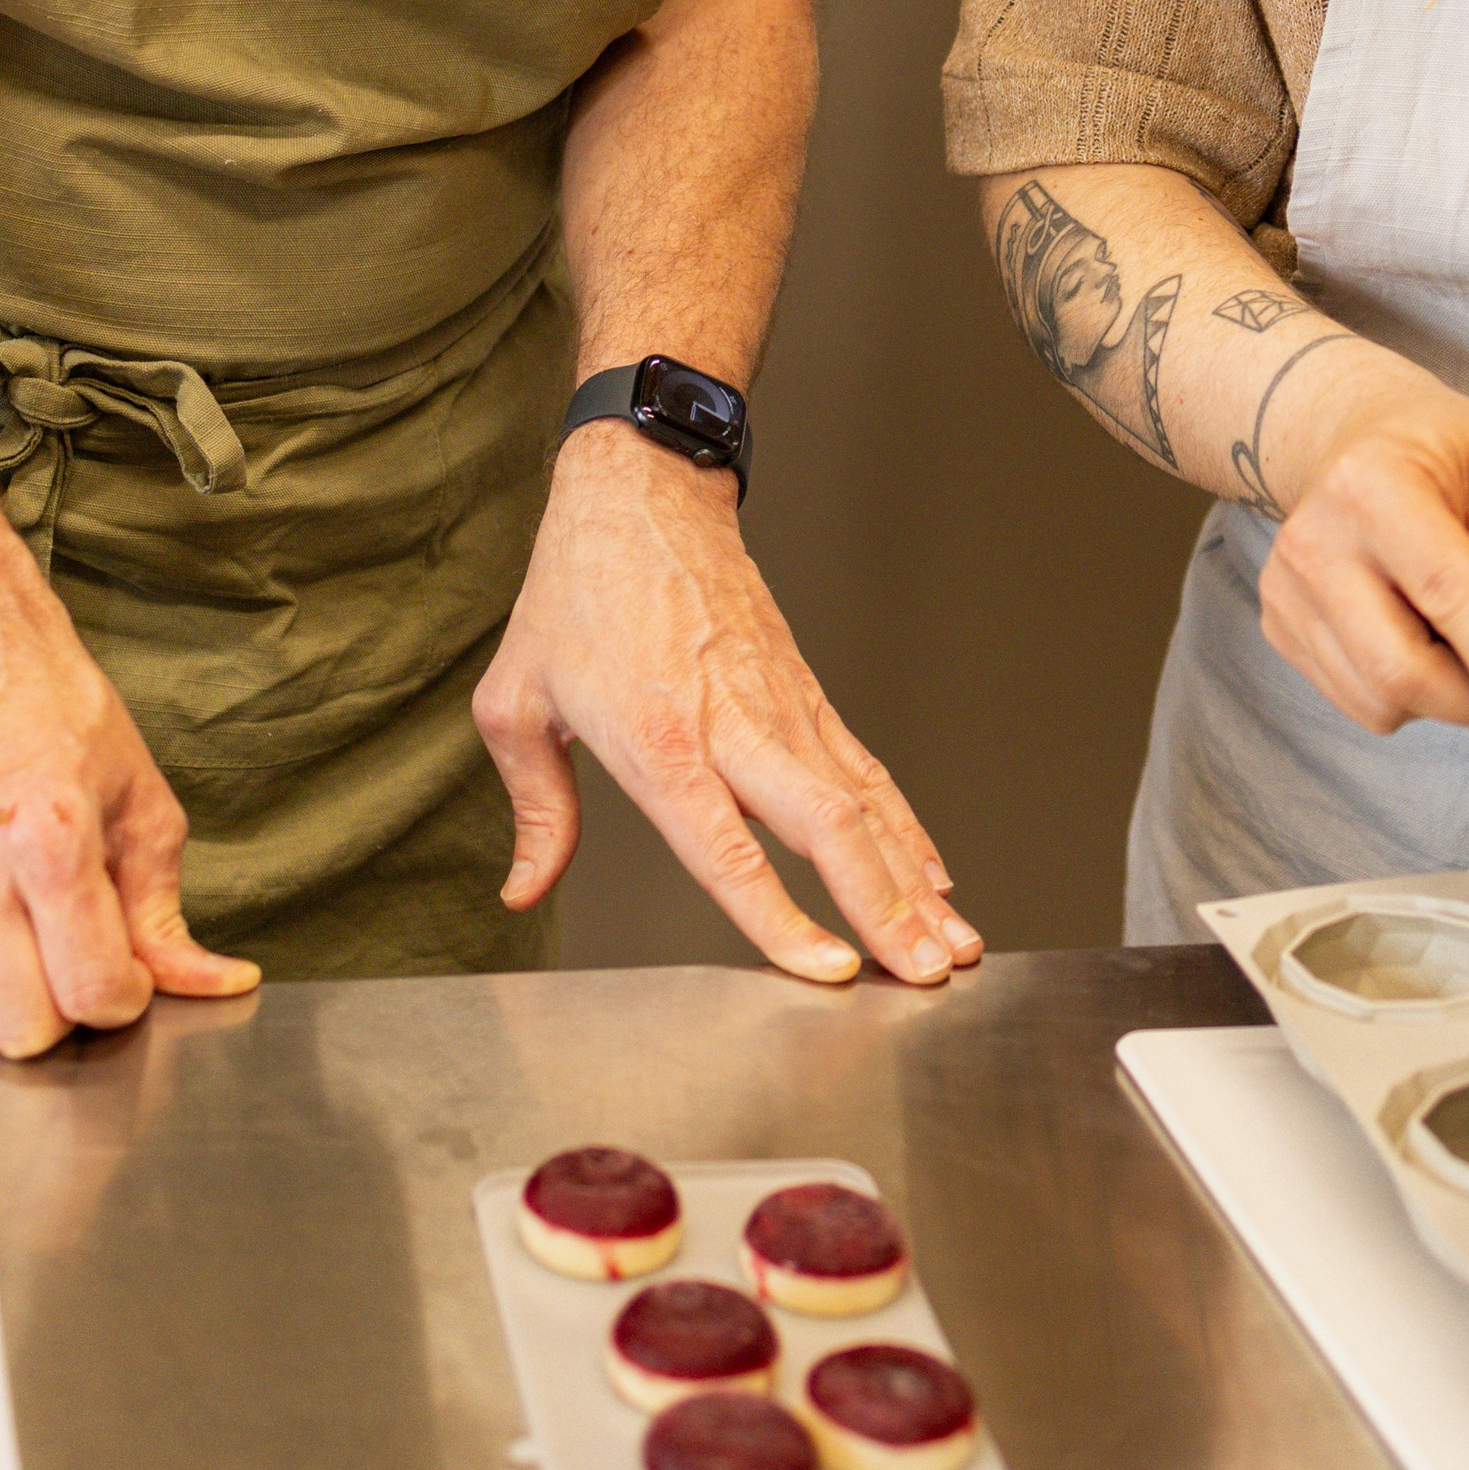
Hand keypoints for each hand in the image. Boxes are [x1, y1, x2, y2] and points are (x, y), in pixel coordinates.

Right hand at [0, 585, 260, 1057]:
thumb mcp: (145, 809)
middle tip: (72, 959)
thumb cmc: (66, 726)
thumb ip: (167, 913)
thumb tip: (217, 984)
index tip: (123, 978)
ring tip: (23, 943)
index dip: (121, 1000)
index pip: (89, 990)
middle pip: (21, 1028)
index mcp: (52, 839)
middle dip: (62, 1011)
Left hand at [475, 425, 982, 987]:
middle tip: (925, 977)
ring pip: (863, 802)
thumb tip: (525, 889)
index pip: (728, 849)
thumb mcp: (516, 700)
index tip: (831, 972)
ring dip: (911, 879)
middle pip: (826, 827)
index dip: (782, 917)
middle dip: (883, 909)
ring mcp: (781, 706)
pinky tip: (934, 878)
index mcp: (657, 737)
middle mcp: (733, 724)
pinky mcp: (804, 692)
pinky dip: (907, 828)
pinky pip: (866, 770)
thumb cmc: (576, 592)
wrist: (643, 492)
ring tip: (952, 945)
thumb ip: (535, 808)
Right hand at [1254, 348, 1468, 739]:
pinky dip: (1403, 691)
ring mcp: (1287, 589)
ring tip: (1455, 632)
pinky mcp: (1279, 627)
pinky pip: (1358, 700)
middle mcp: (1314, 539)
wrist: (1355, 438)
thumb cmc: (1437, 454)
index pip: (1444, 593)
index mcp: (1372, 483)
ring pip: (1380, 699)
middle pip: (1400, 668)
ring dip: (1441, 695)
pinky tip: (1411, 633)